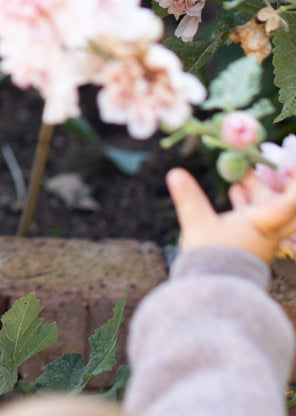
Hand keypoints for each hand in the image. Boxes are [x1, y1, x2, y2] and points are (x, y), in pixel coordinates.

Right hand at [168, 166, 295, 264]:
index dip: (295, 181)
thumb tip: (175, 172)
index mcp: (263, 224)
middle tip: (269, 166)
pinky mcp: (249, 243)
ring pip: (268, 209)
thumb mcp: (197, 225)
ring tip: (242, 175)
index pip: (290, 201)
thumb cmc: (212, 258)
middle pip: (285, 204)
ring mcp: (259, 238)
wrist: (215, 294)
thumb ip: (188, 198)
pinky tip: (234, 192)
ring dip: (258, 190)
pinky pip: (256, 217)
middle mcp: (268, 231)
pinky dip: (248, 202)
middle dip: (277, 183)